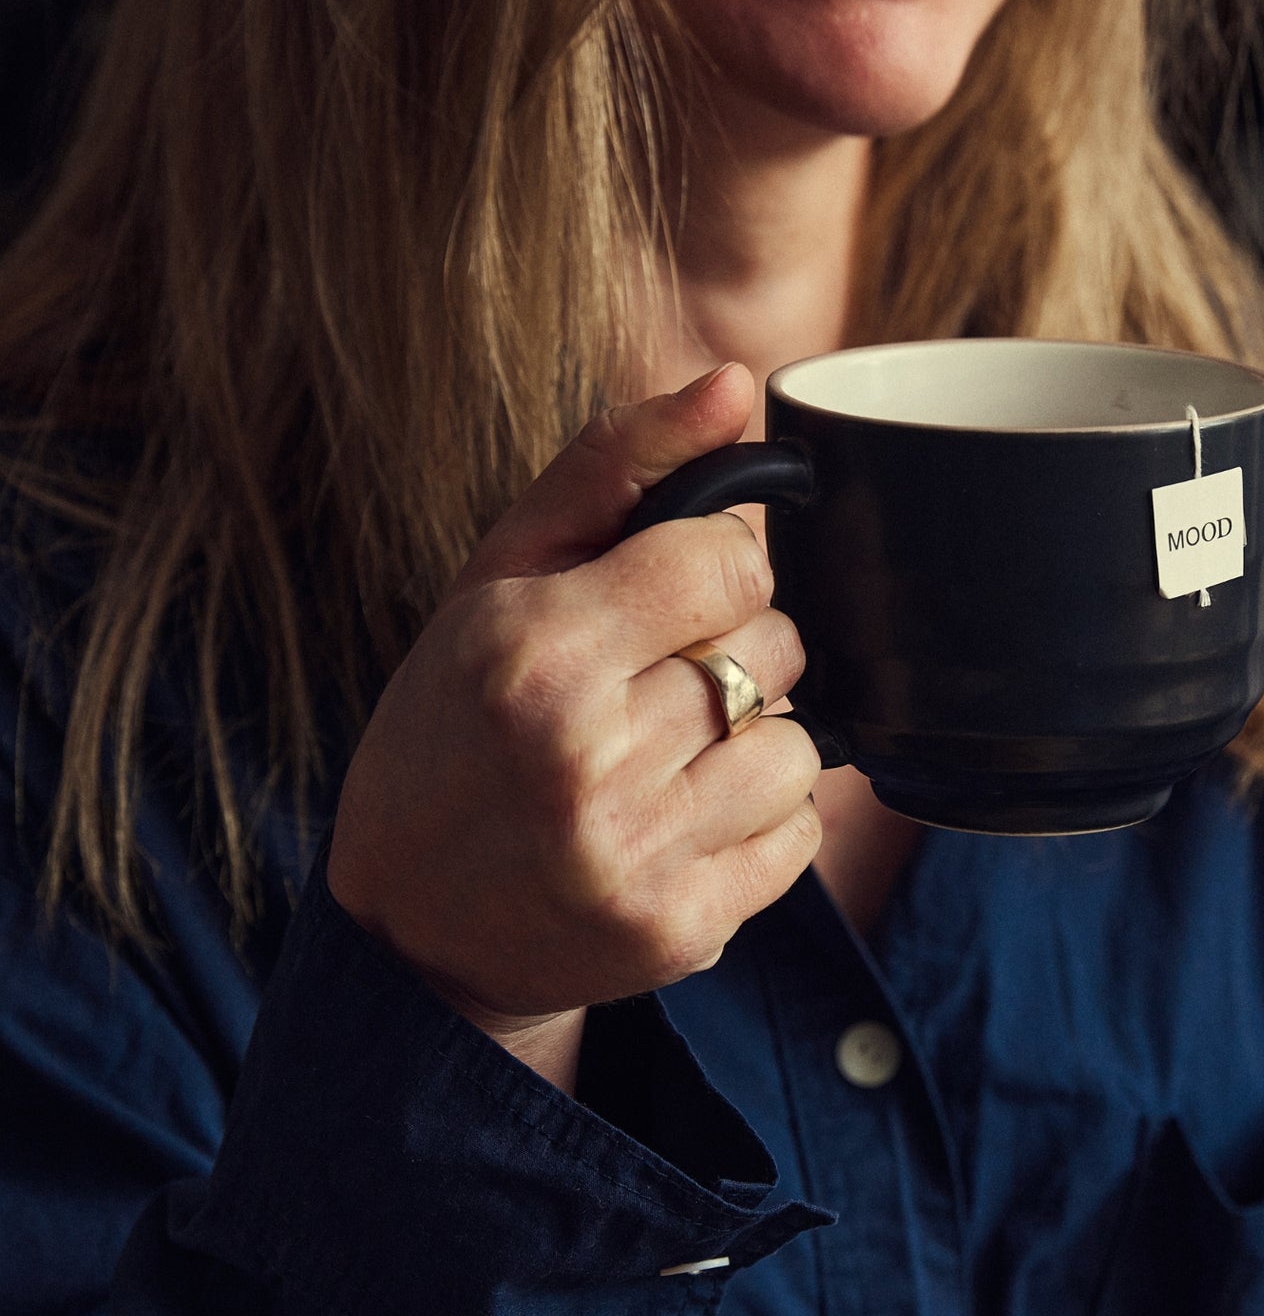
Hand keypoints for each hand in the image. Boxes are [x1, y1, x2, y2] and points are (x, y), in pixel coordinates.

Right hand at [327, 364, 821, 1089]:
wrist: (412, 928)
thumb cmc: (453, 723)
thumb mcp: (501, 574)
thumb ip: (619, 464)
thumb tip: (739, 385)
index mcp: (536, 651)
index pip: (734, 561)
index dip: (712, 568)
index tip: (664, 593)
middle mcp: (588, 756)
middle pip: (774, 647)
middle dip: (728, 651)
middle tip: (645, 685)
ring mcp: (637, 853)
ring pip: (799, 745)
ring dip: (750, 738)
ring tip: (663, 757)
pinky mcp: (680, 929)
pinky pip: (800, 836)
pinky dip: (756, 820)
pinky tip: (676, 819)